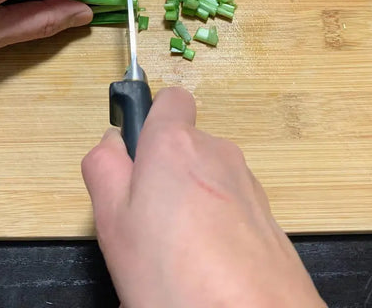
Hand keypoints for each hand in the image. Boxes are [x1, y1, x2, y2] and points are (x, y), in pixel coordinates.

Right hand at [82, 88, 325, 307]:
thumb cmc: (173, 274)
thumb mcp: (113, 221)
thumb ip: (103, 167)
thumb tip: (113, 141)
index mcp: (175, 144)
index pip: (170, 99)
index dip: (151, 119)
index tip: (136, 154)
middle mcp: (217, 152)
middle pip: (185, 144)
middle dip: (166, 169)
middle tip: (147, 219)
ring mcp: (248, 183)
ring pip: (207, 176)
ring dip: (191, 199)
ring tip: (177, 250)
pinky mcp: (268, 216)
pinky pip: (230, 204)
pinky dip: (217, 222)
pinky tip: (208, 263)